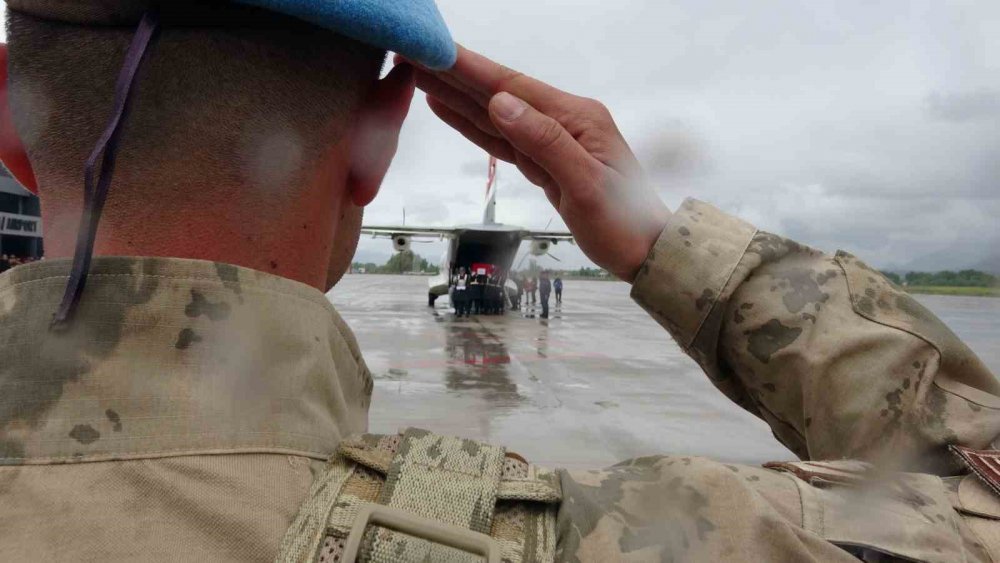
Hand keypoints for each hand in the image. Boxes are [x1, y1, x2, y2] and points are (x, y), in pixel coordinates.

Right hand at [403, 46, 670, 281]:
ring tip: (421, 77)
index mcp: (577, 118)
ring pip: (496, 115)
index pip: (514, 86)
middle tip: (414, 55)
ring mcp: (554, 141)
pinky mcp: (545, 163)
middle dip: (457, 75)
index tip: (436, 52)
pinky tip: (451, 111)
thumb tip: (501, 104)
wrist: (646, 253)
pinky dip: (474, 125)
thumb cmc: (624, 222)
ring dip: (458, 96)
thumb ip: (544, 142)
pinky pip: (502, 140)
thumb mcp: (585, 184)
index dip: (471, 69)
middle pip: (500, 94)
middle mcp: (564, 122)